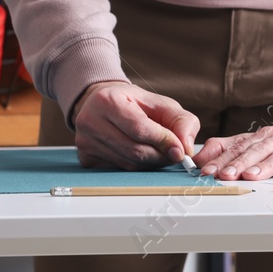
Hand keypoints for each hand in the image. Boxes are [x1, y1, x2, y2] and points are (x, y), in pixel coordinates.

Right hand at [69, 81, 200, 170]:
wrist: (101, 103)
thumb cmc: (132, 102)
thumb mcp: (159, 102)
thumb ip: (180, 120)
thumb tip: (187, 147)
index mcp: (107, 100)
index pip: (139, 129)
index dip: (163, 141)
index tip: (181, 150)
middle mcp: (90, 121)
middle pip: (134, 150)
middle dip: (160, 156)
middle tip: (174, 154)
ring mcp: (85, 142)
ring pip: (128, 164)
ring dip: (150, 163)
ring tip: (159, 152)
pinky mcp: (86, 158)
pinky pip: (119, 170)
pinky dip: (136, 167)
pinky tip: (140, 155)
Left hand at [193, 115, 272, 181]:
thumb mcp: (267, 140)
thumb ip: (236, 147)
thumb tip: (204, 156)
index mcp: (270, 135)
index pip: (243, 146)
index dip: (224, 159)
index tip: (207, 170)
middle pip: (260, 150)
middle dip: (240, 163)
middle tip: (224, 175)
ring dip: (268, 166)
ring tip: (252, 176)